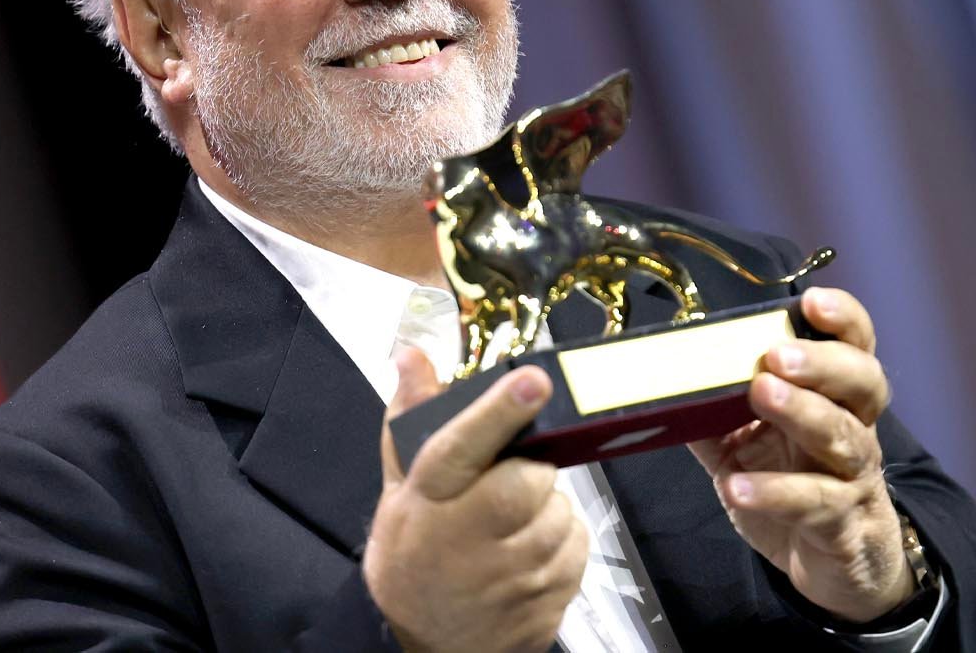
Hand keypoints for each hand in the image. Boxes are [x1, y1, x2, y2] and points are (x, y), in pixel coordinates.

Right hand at [366, 350, 587, 652]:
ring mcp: (512, 577)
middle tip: (507, 479)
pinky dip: (562, 541)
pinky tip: (529, 551)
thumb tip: (412, 353)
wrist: (430, 647)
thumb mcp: (398, 490)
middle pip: (528, 479)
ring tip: (511, 522)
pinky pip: (577, 546)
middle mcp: (467, 541)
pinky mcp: (547, 600)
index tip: (534, 379)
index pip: (463, 448)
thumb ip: (410, 419)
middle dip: (529, 470)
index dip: (499, 413)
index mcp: (426, 503)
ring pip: (559, 511)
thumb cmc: (413, 556)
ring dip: (545, 507)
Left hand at [688, 287, 914, 623]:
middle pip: (863, 382)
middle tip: (776, 354)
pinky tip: (738, 486)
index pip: (853, 347)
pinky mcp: (841, 525)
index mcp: (835, 400)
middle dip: (822, 361)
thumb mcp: (748, 445)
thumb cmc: (800, 491)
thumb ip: (713, 412)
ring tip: (761, 392)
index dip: (842, 319)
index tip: (810, 301)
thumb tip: (660, 379)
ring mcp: (853, 478)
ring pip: (843, 437)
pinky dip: (774, 492)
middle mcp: (854, 429)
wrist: (840, 567)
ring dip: (801, 411)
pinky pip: (813, 503)